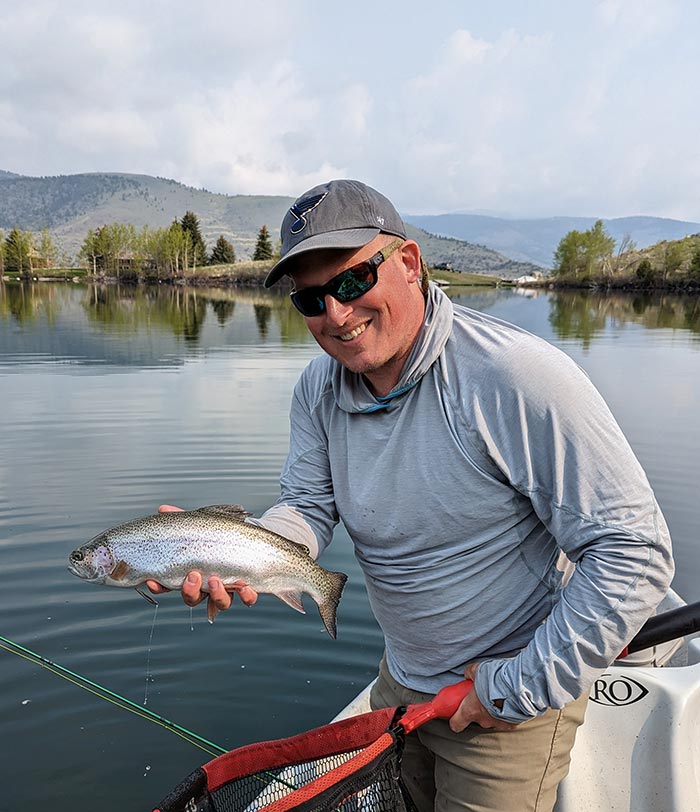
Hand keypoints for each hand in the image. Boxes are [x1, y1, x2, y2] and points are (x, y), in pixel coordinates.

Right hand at [145, 504, 258, 620]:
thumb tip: (163, 510)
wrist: (253, 538)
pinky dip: (246, 595)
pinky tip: (243, 585)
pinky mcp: (248, 589)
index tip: (152, 582)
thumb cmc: (222, 534)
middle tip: (192, 575)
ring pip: (220, 602)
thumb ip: (182, 519)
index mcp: (191, 573)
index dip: (159, 586)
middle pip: (193, 598)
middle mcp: (208, 586)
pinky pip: (248, 599)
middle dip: (190, 590)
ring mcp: (228, 589)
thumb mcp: (201, 525)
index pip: (170, 585)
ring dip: (216, 594)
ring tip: (215, 580)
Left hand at [448, 663, 517, 732]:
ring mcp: (497, 725)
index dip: (455, 720)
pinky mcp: (511, 725)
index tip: (456, 714)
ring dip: (493, 710)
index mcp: (470, 710)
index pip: (456, 724)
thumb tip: (467, 674)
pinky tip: (509, 702)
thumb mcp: (477, 670)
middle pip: (476, 719)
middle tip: (483, 696)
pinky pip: (505, 720)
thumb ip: (470, 673)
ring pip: (491, 719)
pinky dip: (506, 712)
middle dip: (478, 709)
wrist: (520, 686)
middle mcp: (483, 721)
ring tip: (499, 697)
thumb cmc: (496, 678)